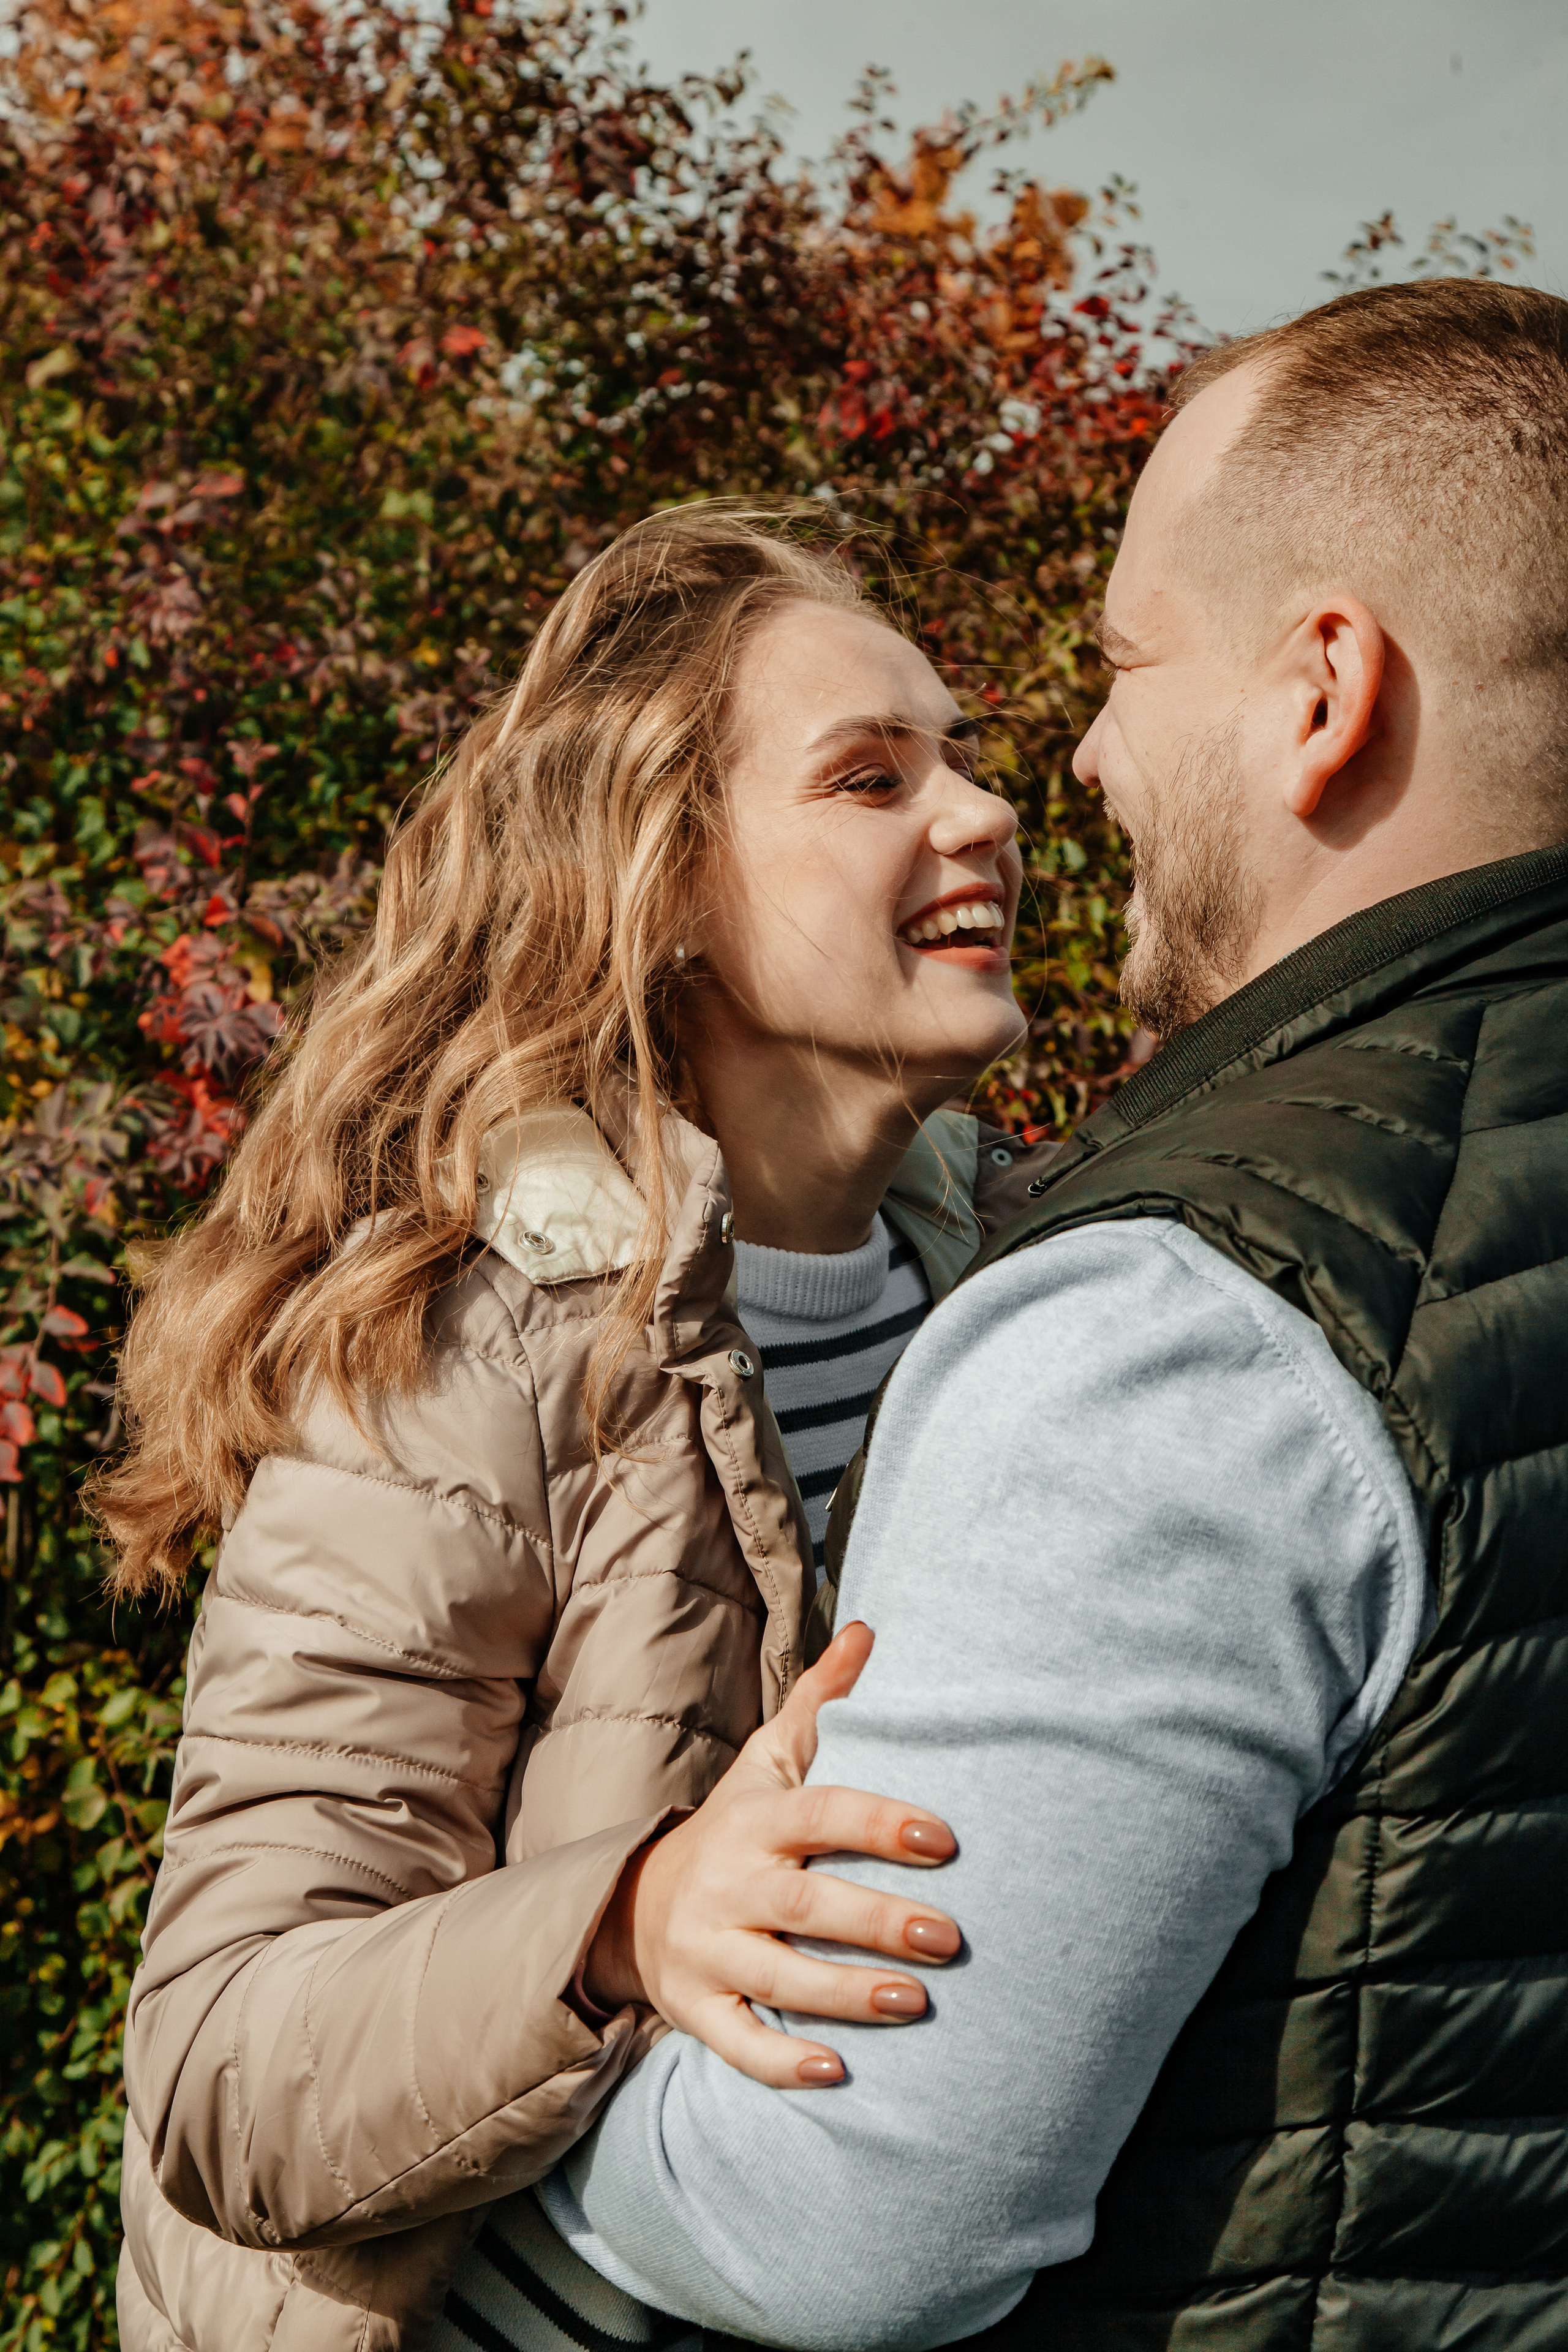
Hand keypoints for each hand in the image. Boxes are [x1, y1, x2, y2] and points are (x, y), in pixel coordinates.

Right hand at [583, 1621, 960, 2087]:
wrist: (632, 1904)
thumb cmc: (734, 1829)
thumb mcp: (766, 1761)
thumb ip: (819, 1702)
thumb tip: (869, 1630)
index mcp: (753, 1821)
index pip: (819, 1815)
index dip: (877, 1824)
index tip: (943, 1838)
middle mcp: (726, 1885)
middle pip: (802, 1905)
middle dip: (876, 1922)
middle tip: (950, 1939)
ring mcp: (707, 1950)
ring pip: (777, 1978)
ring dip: (846, 1994)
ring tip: (917, 2003)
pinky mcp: (696, 2009)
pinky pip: (737, 2045)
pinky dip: (783, 2064)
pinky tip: (839, 2075)